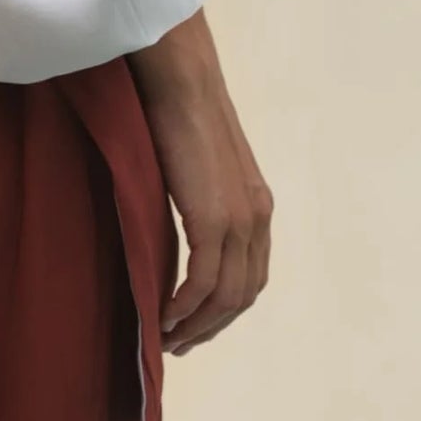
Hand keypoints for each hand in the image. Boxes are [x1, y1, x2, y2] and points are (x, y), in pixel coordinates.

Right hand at [127, 13, 272, 354]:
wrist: (180, 78)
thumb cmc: (177, 110)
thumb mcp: (197, 165)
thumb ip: (198, 197)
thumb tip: (176, 226)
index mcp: (256, 205)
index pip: (251, 276)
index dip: (224, 309)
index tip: (194, 324)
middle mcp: (257, 216)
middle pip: (243, 294)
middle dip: (211, 326)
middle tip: (178, 343)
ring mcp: (240, 219)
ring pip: (225, 296)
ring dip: (196, 325)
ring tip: (166, 337)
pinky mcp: (214, 218)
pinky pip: (203, 282)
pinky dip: (184, 306)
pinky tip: (164, 314)